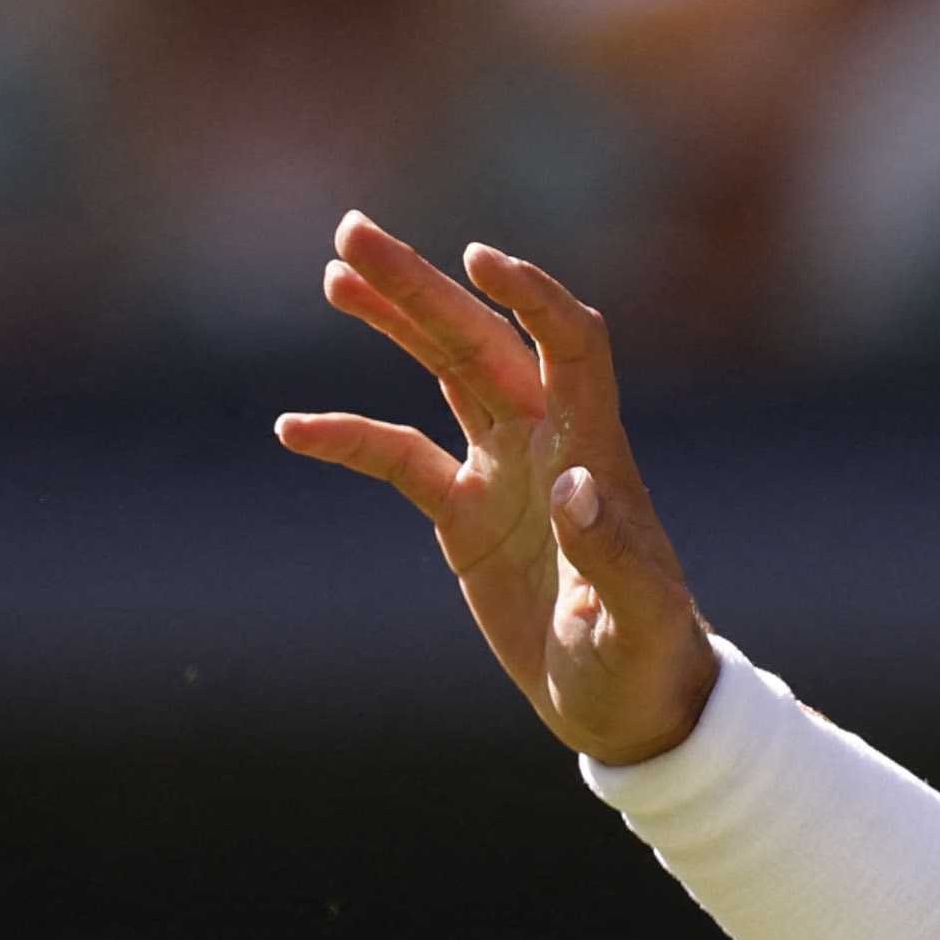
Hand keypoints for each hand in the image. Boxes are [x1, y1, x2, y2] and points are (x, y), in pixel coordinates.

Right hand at [275, 213, 718, 765]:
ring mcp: (505, 473)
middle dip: (423, 286)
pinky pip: (398, 458)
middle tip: (351, 230)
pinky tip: (292, 429)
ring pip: (445, 374)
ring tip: (335, 271)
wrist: (628, 709)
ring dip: (395, 322)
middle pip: (485, 341)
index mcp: (596, 455)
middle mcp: (550, 446)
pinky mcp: (466, 514)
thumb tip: (577, 487)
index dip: (532, 298)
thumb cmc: (647, 663)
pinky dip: (349, 438)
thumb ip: (613, 556)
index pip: (571, 346)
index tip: (478, 259)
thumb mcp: (637, 620)